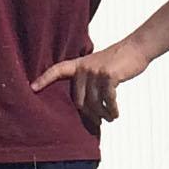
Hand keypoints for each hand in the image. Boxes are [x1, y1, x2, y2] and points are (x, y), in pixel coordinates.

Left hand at [31, 38, 151, 130]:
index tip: (32, 88)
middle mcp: (84, 68)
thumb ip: (88, 78)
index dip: (44, 79)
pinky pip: (108, 100)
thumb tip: (84, 104)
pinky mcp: (109, 75)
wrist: (136, 47)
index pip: (57, 70)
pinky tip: (115, 113)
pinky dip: (112, 110)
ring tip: (110, 118)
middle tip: (98, 121)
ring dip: (103, 114)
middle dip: (90, 114)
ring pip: (94, 103)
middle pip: (79, 100)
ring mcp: (96, 71)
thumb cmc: (118, 60)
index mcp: (79, 64)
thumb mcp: (98, 64)